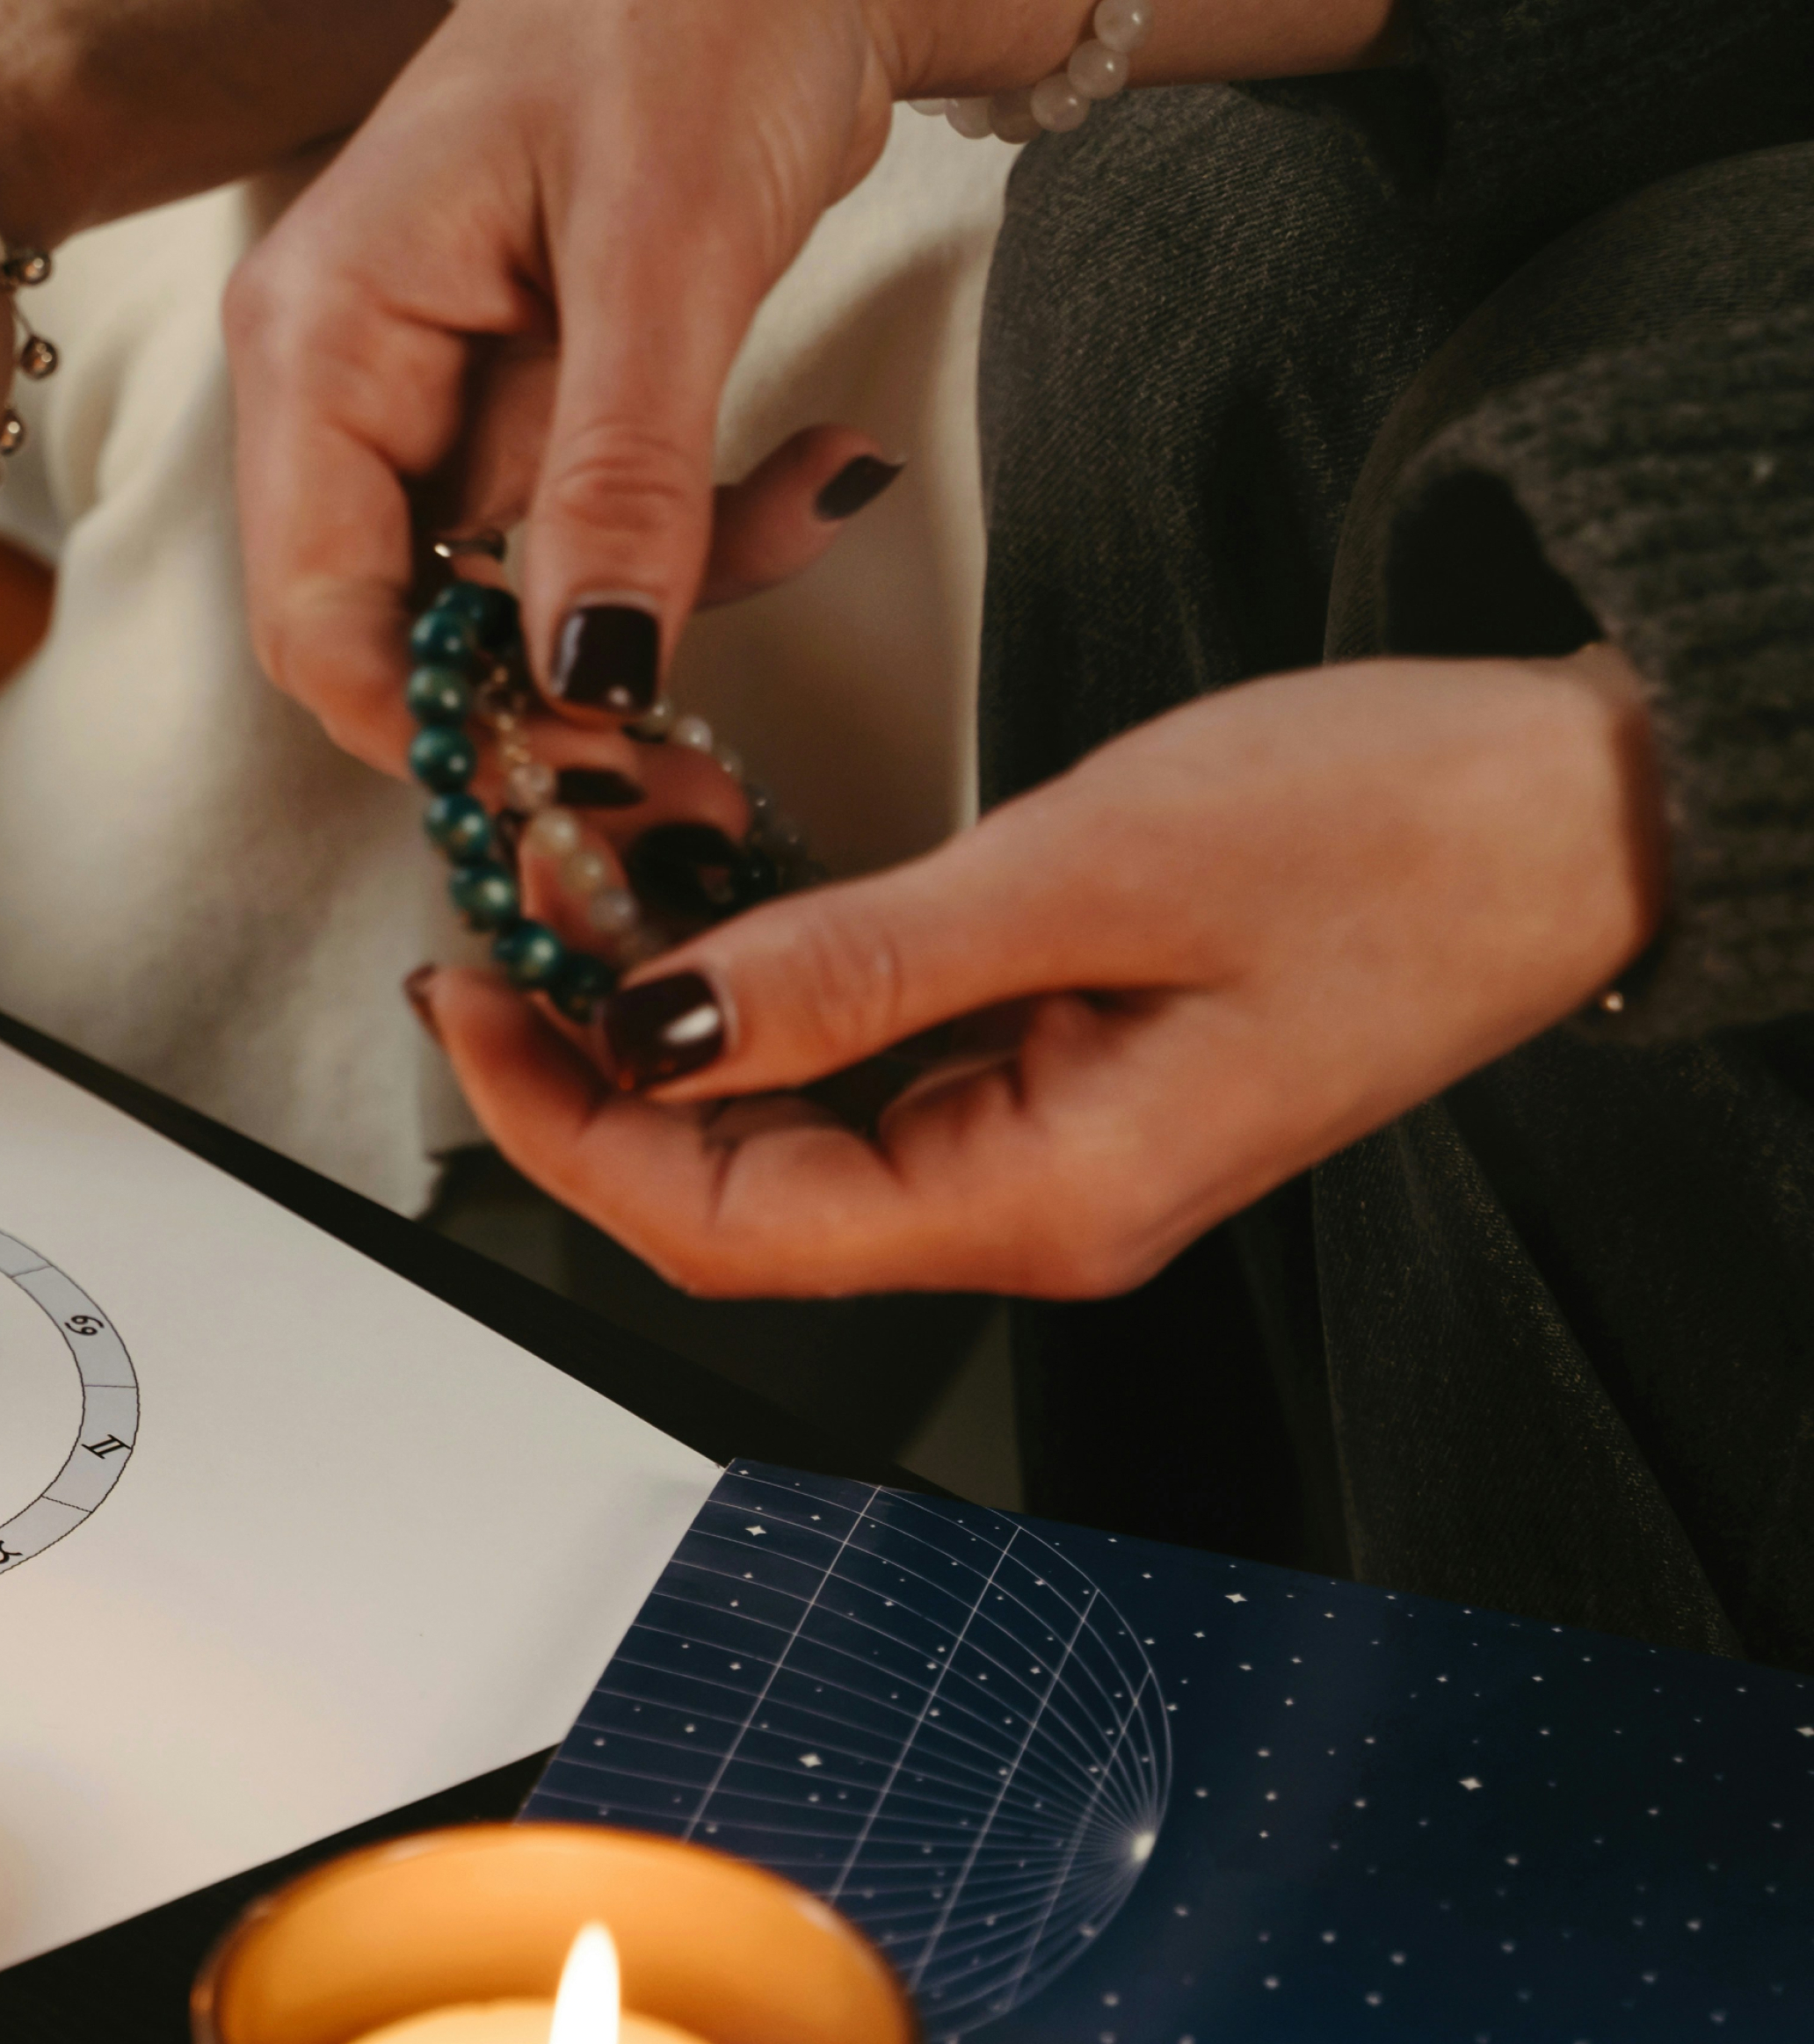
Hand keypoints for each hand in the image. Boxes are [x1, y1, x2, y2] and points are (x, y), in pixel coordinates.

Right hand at [227, 0, 904, 766]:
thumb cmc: (692, 11)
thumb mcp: (668, 252)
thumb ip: (619, 480)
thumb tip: (581, 685)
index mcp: (323, 338)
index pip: (317, 616)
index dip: (437, 728)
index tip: (592, 779)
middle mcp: (350, 380)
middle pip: (409, 628)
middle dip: (567, 688)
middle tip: (713, 751)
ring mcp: (440, 391)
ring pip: (521, 594)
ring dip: (679, 591)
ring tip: (819, 495)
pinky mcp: (533, 394)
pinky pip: (599, 530)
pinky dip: (713, 530)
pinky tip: (825, 461)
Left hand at [414, 651, 1663, 1298]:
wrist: (1584, 806)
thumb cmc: (1401, 830)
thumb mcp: (1092, 868)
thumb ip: (861, 961)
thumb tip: (659, 1024)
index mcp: (1043, 1201)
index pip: (724, 1229)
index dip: (565, 1129)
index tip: (468, 1005)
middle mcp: (1032, 1207)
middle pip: (734, 1204)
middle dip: (587, 1088)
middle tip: (492, 945)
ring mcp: (1045, 1147)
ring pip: (785, 1141)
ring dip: (662, 1046)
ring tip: (568, 921)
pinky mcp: (1059, 1076)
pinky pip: (860, 1078)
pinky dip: (758, 1011)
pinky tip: (704, 927)